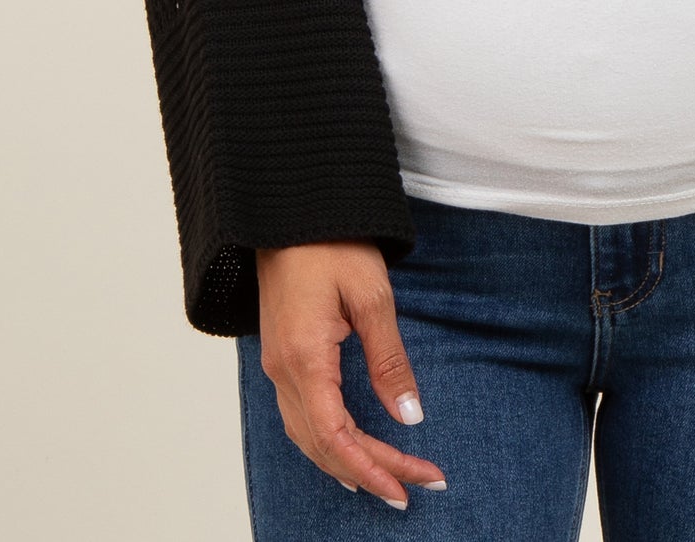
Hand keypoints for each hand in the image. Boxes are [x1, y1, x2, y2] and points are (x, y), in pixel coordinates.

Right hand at [255, 240, 447, 508]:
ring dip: (349, 463)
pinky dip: (328, 443)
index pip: (336, 436)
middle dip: (370, 471)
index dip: (373, 468)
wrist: (289, 209)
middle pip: (323, 445)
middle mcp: (283, 371)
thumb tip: (409, 416)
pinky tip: (349, 450)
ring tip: (391, 479)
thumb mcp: (372, 295)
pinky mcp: (282, 356)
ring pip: (308, 437)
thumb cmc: (332, 242)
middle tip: (417, 486)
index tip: (410, 486)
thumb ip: (389, 359)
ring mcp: (277, 365)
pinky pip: (300, 417)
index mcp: (304, 358)